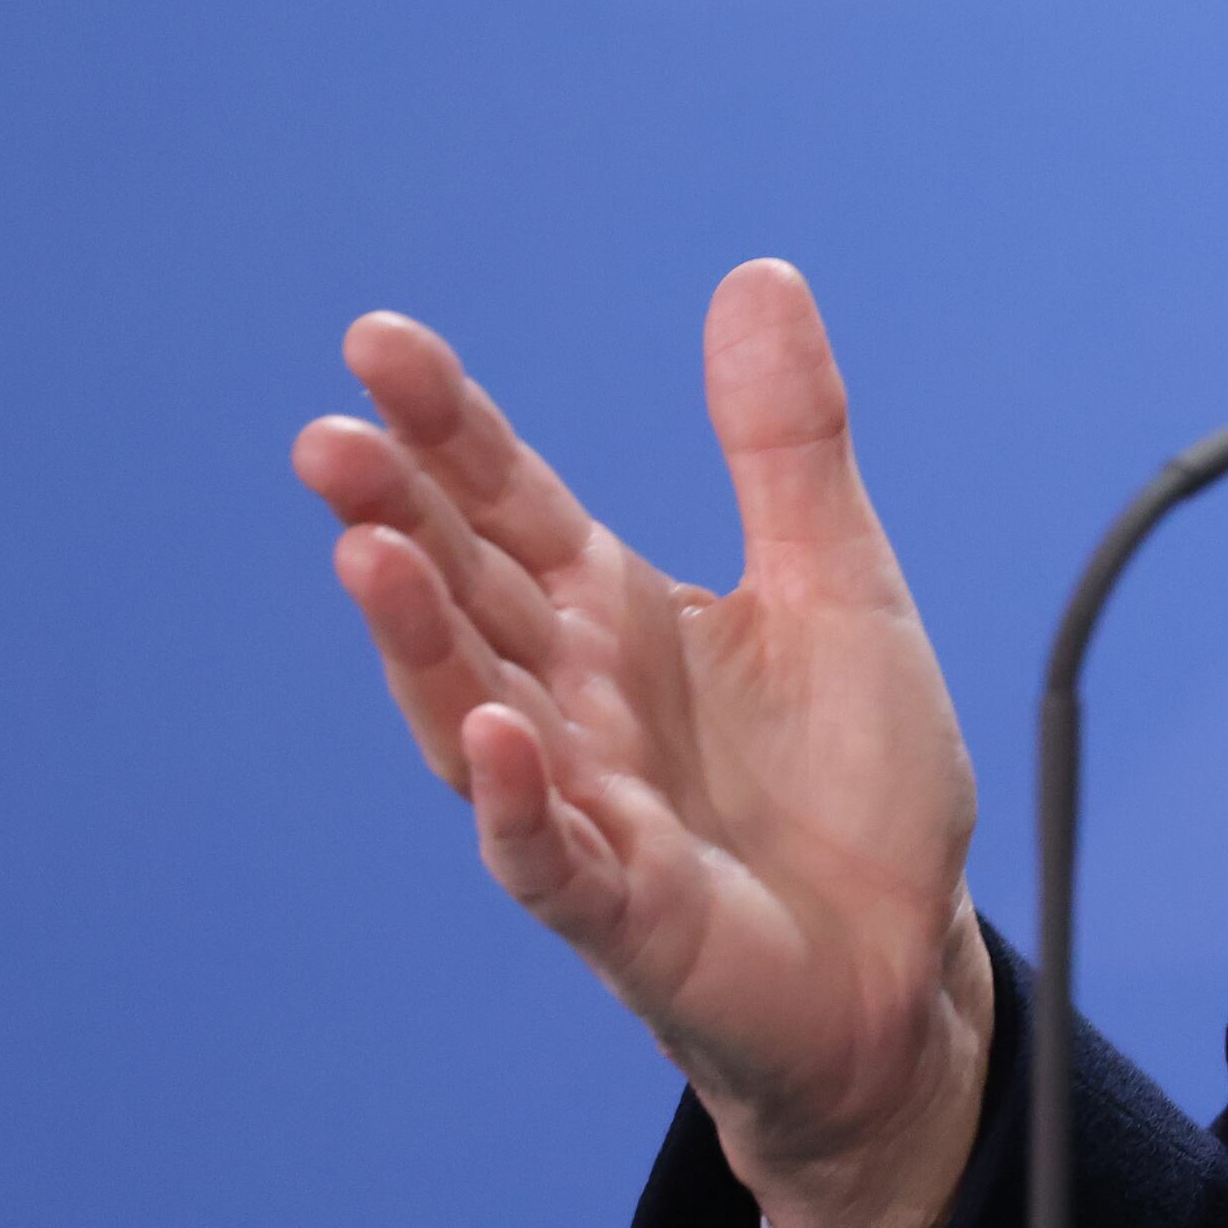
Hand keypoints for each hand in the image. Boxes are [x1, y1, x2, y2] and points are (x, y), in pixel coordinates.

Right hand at [292, 264, 990, 1227]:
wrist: (899, 952)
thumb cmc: (851, 777)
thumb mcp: (840, 577)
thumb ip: (787, 442)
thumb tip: (757, 274)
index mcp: (618, 611)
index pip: (510, 503)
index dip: (447, 427)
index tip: (376, 342)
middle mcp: (576, 698)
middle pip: (467, 594)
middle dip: (396, 517)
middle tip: (328, 439)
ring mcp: (586, 802)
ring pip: (475, 714)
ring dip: (419, 644)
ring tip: (366, 554)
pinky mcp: (626, 906)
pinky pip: (552, 854)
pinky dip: (516, 802)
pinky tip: (494, 738)